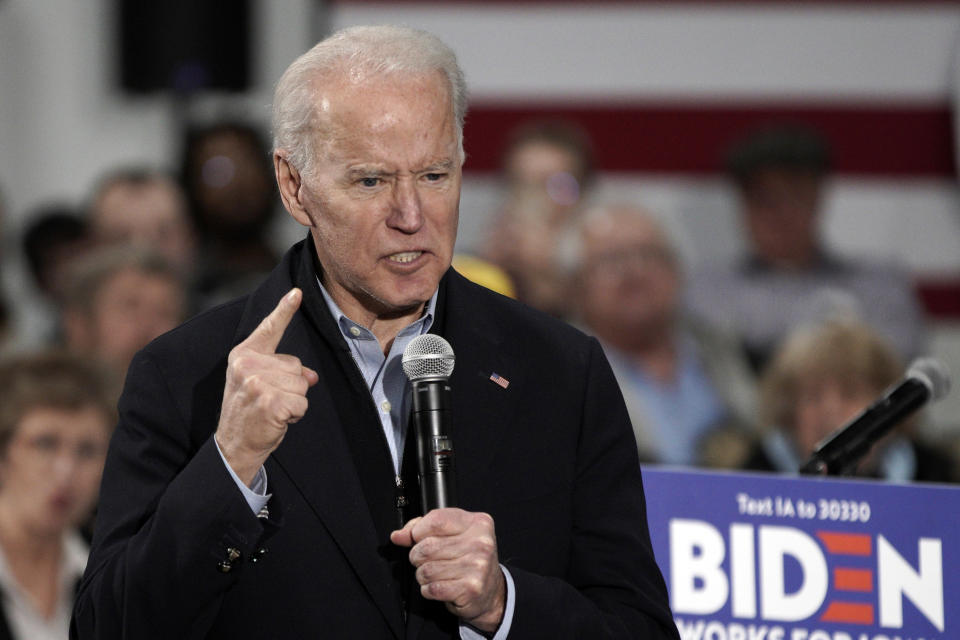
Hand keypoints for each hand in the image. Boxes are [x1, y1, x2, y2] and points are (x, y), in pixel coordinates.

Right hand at [215, 288, 318, 484]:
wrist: (233, 446)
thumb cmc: (249, 412)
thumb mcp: (260, 384)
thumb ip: (284, 372)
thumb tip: (311, 376)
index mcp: (243, 355)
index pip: (269, 329)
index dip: (284, 310)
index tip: (297, 292)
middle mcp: (247, 365)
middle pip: (296, 366)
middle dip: (291, 386)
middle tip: (268, 401)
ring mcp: (257, 383)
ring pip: (302, 385)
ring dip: (294, 402)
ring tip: (271, 410)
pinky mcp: (270, 401)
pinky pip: (302, 403)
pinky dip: (295, 415)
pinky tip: (276, 420)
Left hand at [390, 509, 505, 632]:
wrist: (492, 591)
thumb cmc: (470, 560)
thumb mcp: (452, 535)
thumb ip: (423, 529)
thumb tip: (399, 535)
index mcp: (477, 523)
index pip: (435, 520)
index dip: (418, 531)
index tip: (418, 538)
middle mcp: (480, 543)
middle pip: (427, 546)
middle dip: (418, 556)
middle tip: (428, 560)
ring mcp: (477, 566)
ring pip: (426, 569)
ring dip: (423, 575)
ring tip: (436, 574)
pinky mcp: (470, 589)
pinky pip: (432, 588)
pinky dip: (429, 589)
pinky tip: (440, 586)